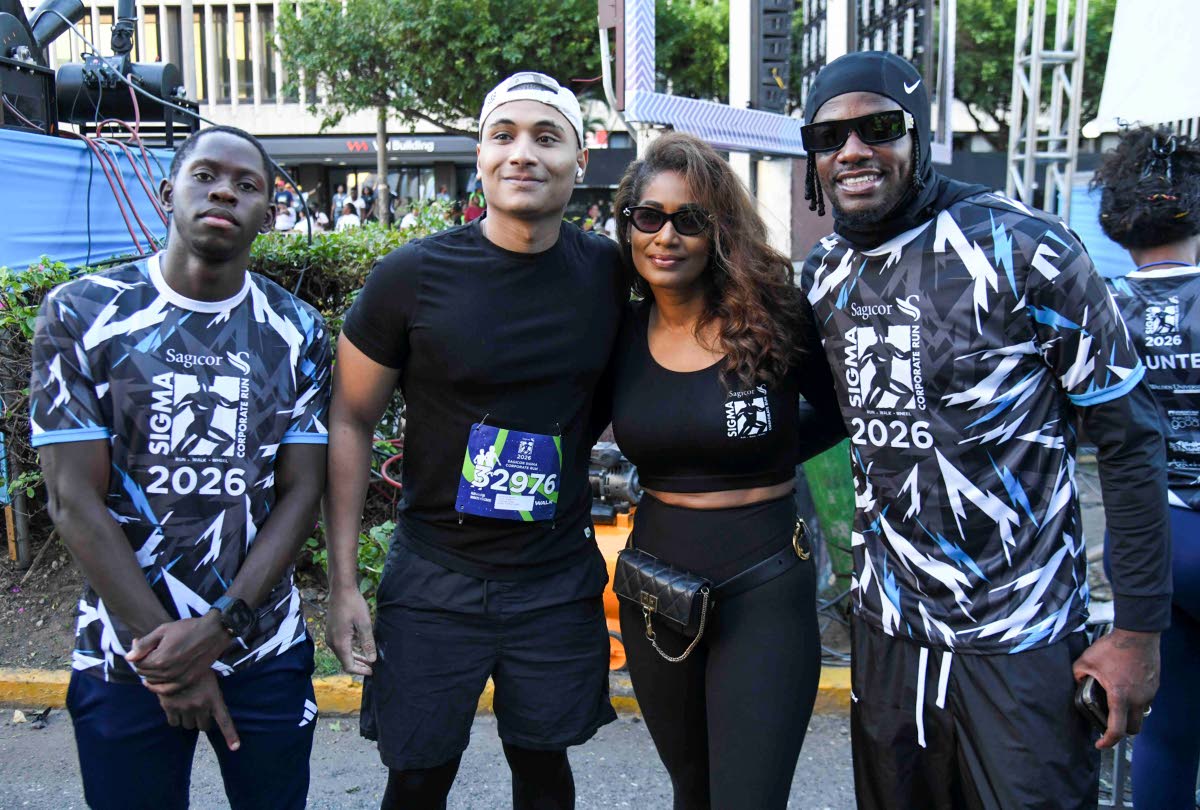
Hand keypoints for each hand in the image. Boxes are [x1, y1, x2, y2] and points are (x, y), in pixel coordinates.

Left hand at [128, 614, 230, 687]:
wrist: (214, 632)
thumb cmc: (188, 628)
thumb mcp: (163, 630)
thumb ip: (144, 644)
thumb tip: (128, 657)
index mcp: (159, 659)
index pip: (138, 664)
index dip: (137, 655)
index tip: (141, 646)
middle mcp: (167, 672)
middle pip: (144, 674)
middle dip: (143, 664)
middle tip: (150, 653)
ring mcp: (178, 678)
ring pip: (153, 682)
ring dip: (151, 674)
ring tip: (156, 663)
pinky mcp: (187, 681)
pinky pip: (166, 690)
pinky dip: (159, 686)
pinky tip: (158, 680)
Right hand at [157, 669, 239, 750]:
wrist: (175, 660)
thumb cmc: (197, 668)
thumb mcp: (211, 678)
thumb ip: (212, 695)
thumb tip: (215, 709)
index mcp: (214, 698)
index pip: (224, 721)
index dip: (230, 736)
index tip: (236, 748)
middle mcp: (200, 706)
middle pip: (203, 727)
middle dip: (202, 721)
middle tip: (199, 710)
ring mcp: (185, 708)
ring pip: (188, 726)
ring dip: (188, 720)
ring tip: (187, 706)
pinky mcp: (170, 707)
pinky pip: (174, 723)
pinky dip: (175, 718)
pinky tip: (175, 706)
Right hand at [326, 585, 376, 675]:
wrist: (341, 589)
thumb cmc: (353, 604)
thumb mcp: (364, 623)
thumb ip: (368, 643)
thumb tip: (372, 659)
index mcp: (340, 643)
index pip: (348, 665)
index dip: (361, 671)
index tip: (372, 671)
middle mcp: (332, 642)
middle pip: (345, 661)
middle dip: (359, 665)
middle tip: (372, 667)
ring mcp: (330, 637)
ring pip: (342, 654)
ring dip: (355, 658)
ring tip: (369, 659)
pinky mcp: (331, 631)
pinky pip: (340, 646)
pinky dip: (350, 650)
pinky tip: (360, 648)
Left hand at [1073, 628, 1159, 748]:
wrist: (1137, 634)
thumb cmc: (1113, 647)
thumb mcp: (1086, 660)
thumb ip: (1078, 675)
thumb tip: (1078, 682)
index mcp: (1120, 697)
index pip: (1117, 730)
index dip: (1108, 741)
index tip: (1100, 743)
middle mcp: (1138, 699)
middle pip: (1133, 728)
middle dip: (1121, 731)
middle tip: (1110, 725)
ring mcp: (1149, 693)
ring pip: (1141, 714)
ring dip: (1129, 714)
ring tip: (1116, 703)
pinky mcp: (1154, 686)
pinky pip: (1146, 700)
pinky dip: (1136, 700)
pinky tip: (1125, 688)